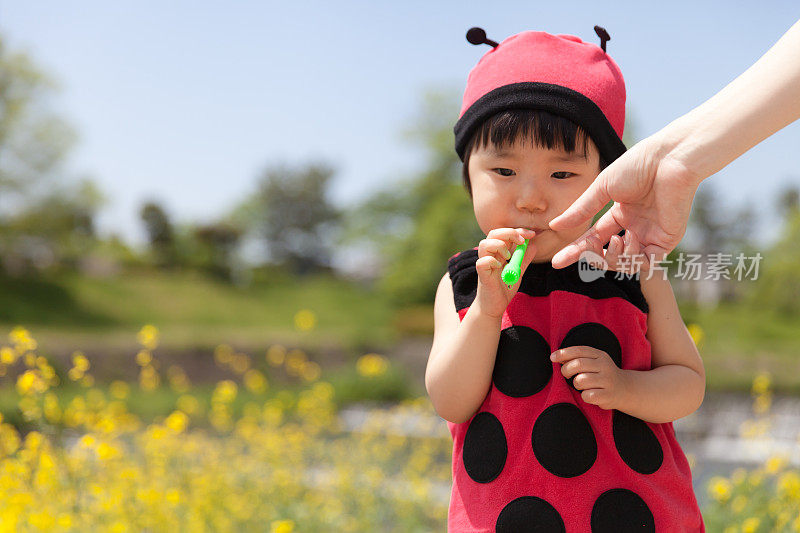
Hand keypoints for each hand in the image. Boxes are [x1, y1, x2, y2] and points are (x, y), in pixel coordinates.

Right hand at [474, 227, 537, 318]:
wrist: (494, 306)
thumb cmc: (504, 288)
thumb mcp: (518, 271)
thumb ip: (524, 259)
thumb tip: (534, 245)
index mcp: (498, 252)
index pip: (504, 233)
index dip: (518, 231)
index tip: (532, 234)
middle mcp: (490, 255)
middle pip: (493, 233)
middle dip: (509, 233)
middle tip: (521, 241)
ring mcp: (484, 264)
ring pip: (484, 244)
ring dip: (499, 246)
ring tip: (508, 256)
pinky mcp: (482, 275)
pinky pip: (482, 262)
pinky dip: (492, 261)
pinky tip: (499, 268)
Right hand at [547, 135, 701, 268]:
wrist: (670, 159)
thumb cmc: (638, 166)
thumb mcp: (602, 188)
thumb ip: (581, 210)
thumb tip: (555, 225)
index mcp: (620, 214)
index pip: (594, 238)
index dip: (576, 251)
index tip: (557, 261)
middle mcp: (635, 227)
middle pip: (608, 255)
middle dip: (595, 257)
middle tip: (590, 249)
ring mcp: (651, 235)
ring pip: (627, 263)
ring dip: (615, 257)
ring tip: (616, 239)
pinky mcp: (667, 240)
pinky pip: (647, 263)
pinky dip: (634, 258)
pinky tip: (631, 239)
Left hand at [550, 346, 627, 409]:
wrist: (625, 389)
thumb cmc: (602, 375)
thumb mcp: (593, 362)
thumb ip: (577, 358)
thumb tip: (556, 357)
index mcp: (600, 355)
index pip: (579, 350)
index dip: (564, 353)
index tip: (553, 358)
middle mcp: (605, 366)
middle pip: (578, 365)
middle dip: (566, 370)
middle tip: (566, 375)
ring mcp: (608, 381)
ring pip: (581, 381)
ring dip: (576, 384)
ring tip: (582, 386)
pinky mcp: (608, 395)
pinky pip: (587, 395)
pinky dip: (584, 396)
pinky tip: (590, 394)